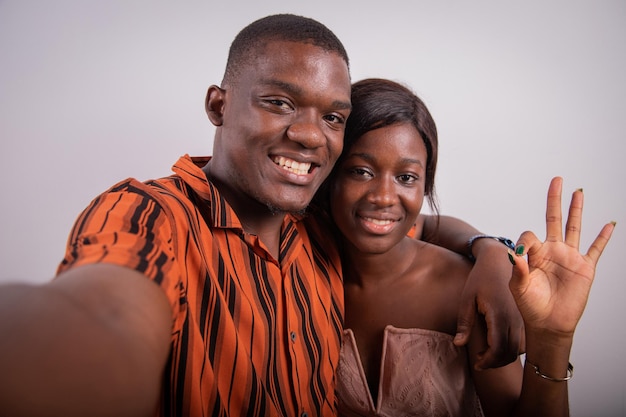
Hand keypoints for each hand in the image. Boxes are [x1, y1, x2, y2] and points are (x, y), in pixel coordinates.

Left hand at [454, 243, 524, 368]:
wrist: (500, 260)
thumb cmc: (480, 278)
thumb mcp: (467, 298)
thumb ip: (464, 322)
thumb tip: (458, 344)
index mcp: (500, 315)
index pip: (497, 349)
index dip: (487, 361)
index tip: (477, 363)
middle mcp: (515, 319)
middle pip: (509, 353)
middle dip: (495, 363)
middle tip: (479, 361)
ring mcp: (522, 318)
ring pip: (519, 349)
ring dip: (504, 357)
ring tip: (487, 353)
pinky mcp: (525, 317)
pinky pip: (523, 341)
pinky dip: (513, 348)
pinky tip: (498, 343)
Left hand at [509, 177, 614, 337]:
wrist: (548, 324)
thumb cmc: (530, 305)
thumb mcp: (518, 287)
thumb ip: (519, 269)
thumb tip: (517, 251)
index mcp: (534, 253)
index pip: (530, 234)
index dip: (526, 241)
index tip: (523, 252)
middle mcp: (552, 251)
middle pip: (553, 219)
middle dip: (554, 199)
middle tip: (557, 180)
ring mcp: (569, 257)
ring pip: (574, 227)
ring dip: (576, 210)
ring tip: (578, 191)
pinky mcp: (585, 268)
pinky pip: (596, 249)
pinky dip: (603, 237)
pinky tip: (609, 224)